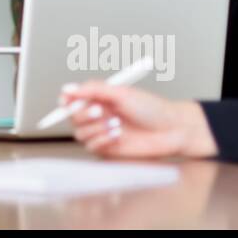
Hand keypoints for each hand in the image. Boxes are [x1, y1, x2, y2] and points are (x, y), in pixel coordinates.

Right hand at [60, 83, 217, 158]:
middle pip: (72, 117)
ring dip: (95, 128)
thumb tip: (68, 88)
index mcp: (99, 99)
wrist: (171, 131)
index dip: (66, 101)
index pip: (72, 100)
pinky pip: (92, 147)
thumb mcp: (121, 93)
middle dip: (83, 114)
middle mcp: (98, 115)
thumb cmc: (151, 109)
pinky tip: (119, 135)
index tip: (66, 101)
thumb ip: (93, 90)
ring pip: (80, 134)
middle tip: (100, 111)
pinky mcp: (107, 149)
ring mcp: (102, 133)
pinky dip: (102, 140)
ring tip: (116, 123)